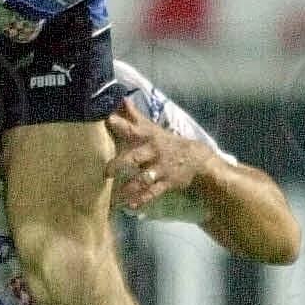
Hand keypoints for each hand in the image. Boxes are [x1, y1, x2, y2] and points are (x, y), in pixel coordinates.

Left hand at [105, 99, 209, 213]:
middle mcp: (153, 151)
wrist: (197, 160)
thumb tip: (120, 98)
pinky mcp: (167, 182)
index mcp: (148, 137)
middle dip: (120, 164)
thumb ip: (134, 116)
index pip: (132, 128)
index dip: (121, 124)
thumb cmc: (166, 143)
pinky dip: (142, 200)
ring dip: (129, 188)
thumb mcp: (153, 128)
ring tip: (115, 198)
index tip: (108, 120)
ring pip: (142, 179)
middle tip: (106, 172)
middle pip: (134, 157)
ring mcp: (161, 168)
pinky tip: (131, 206)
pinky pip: (152, 193)